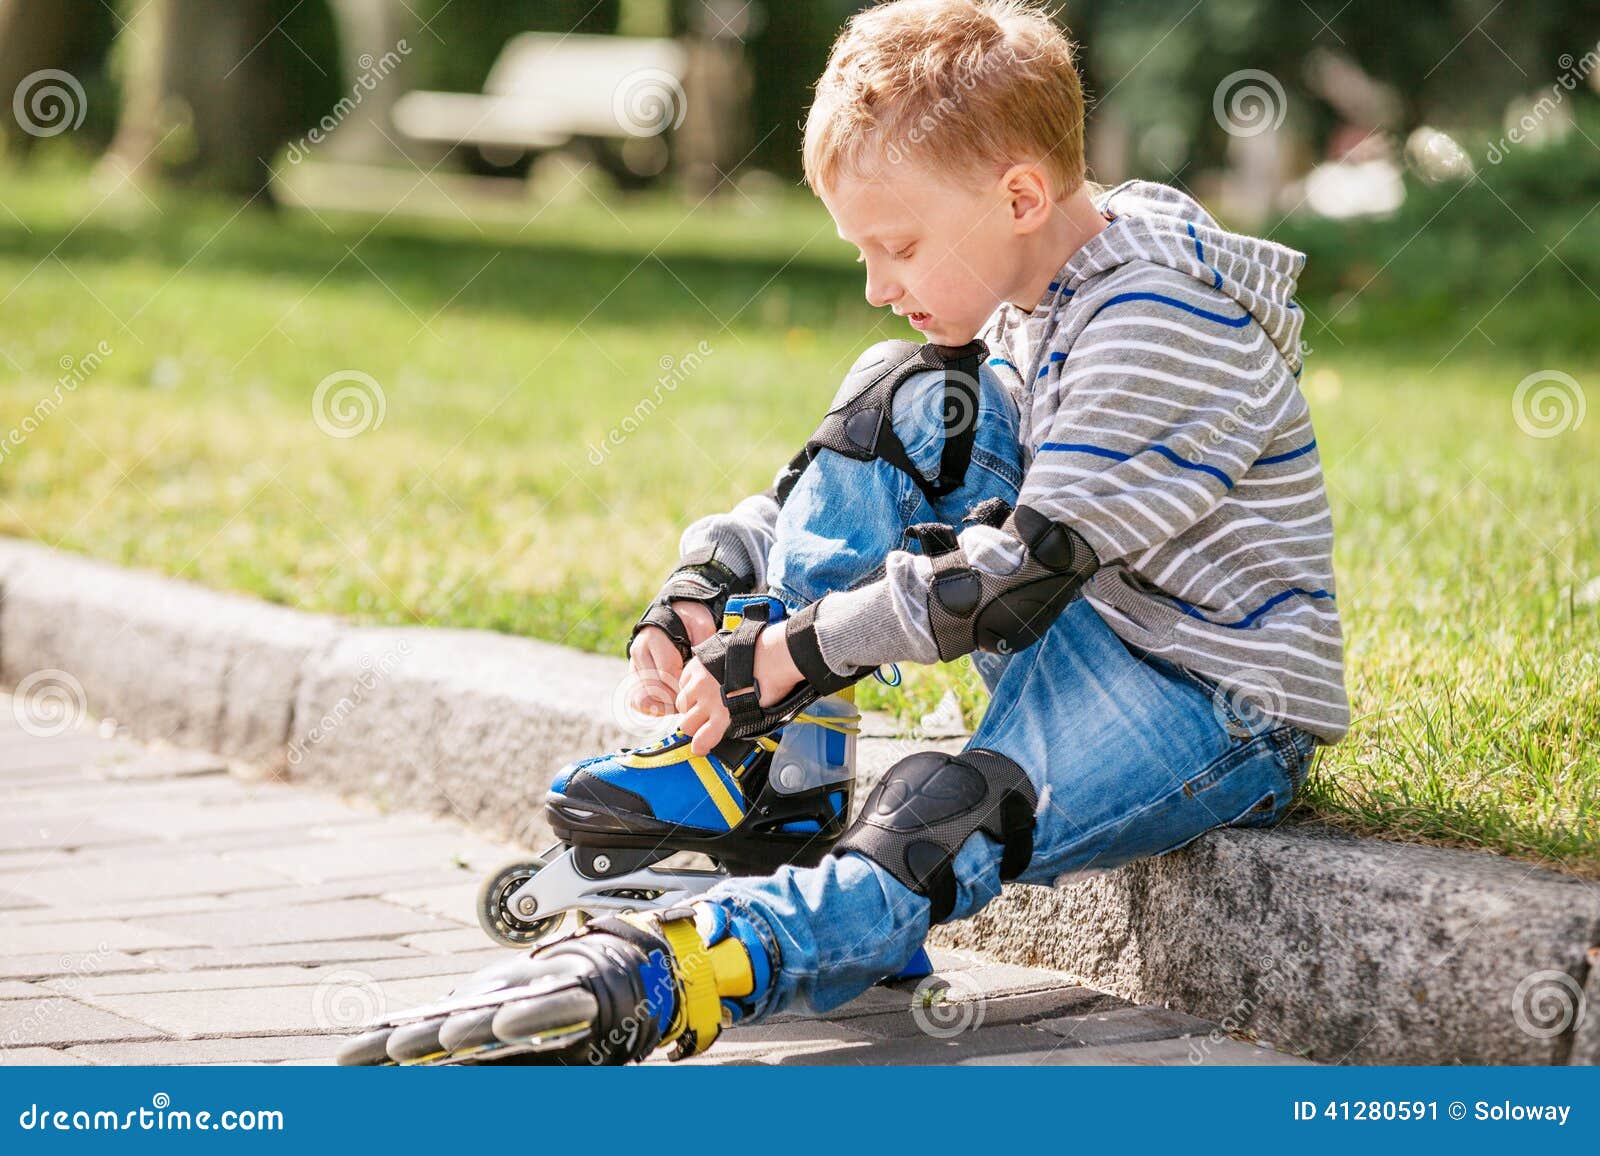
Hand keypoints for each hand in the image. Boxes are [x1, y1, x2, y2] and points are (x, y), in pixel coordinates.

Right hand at [626, 601, 716, 716]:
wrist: (673, 615)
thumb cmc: (690, 622)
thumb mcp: (701, 625)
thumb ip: (703, 644)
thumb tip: (703, 670)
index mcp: (654, 638)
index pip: (667, 671)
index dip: (683, 685)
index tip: (697, 689)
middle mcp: (639, 652)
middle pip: (655, 687)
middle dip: (676, 698)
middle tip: (693, 700)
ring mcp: (634, 665)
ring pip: (643, 698)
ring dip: (664, 706)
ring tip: (682, 705)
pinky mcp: (634, 677)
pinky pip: (636, 701)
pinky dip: (653, 709)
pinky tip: (669, 708)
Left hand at [675, 622, 803, 755]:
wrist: (776, 656)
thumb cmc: (762, 650)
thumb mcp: (730, 649)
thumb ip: (721, 662)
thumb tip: (726, 671)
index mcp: (701, 664)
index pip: (684, 684)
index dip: (693, 694)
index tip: (701, 698)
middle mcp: (700, 682)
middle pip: (682, 705)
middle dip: (692, 711)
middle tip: (706, 715)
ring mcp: (709, 700)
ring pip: (688, 723)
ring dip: (697, 728)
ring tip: (707, 730)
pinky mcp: (723, 716)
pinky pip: (703, 737)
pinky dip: (702, 745)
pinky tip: (703, 748)